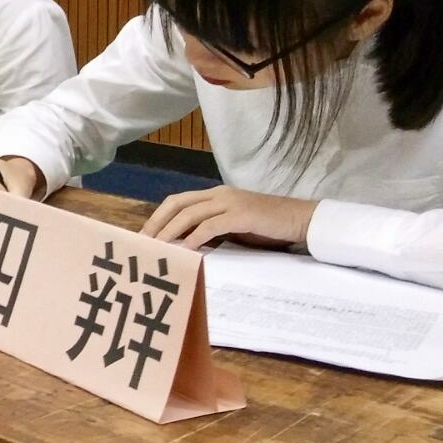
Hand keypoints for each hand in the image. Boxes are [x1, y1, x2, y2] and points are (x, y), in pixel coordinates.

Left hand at [141, 186, 316, 249]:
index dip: (159, 216)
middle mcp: (218, 194)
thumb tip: (184, 243)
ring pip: (190, 214)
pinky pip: (212, 225)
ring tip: (159, 247)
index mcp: (214, 195)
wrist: (298, 219)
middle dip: (158, 222)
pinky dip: (196, 236)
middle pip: (178, 204)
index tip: (145, 234)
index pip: (178, 201)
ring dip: (171, 231)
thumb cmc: (266, 225)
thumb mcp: (233, 225)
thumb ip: (211, 228)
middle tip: (144, 241)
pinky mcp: (241, 215)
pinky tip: (186, 248)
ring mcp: (229, 203)